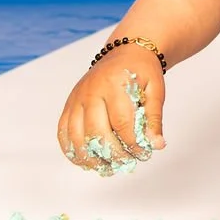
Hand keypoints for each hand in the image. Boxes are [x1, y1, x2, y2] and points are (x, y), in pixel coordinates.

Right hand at [57, 47, 165, 174]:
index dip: (133, 144)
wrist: (125, 52)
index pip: (122, 123)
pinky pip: (63, 133)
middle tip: (128, 162)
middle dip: (114, 154)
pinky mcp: (68, 105)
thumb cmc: (141, 72)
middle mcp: (91, 91)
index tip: (144, 154)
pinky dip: (73, 152)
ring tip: (109, 167)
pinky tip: (88, 161)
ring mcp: (76, 99)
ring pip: (76, 137)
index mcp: (115, 84)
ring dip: (92, 158)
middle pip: (96, 132)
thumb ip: (154, 118)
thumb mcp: (155, 90)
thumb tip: (156, 145)